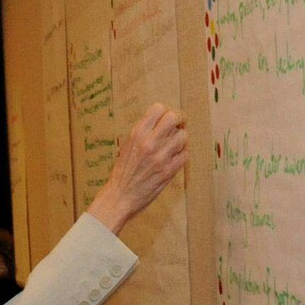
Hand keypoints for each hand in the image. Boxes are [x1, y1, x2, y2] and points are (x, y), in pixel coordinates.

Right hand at [86, 104, 188, 233]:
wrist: (120, 196)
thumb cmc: (123, 172)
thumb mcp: (127, 146)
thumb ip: (144, 133)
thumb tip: (163, 122)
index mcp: (137, 133)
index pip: (158, 108)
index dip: (165, 112)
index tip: (166, 120)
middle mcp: (149, 142)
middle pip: (174, 117)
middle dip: (179, 120)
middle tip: (178, 127)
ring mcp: (161, 156)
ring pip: (183, 135)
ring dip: (181, 139)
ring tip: (175, 145)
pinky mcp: (168, 171)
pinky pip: (185, 154)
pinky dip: (182, 155)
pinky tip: (175, 158)